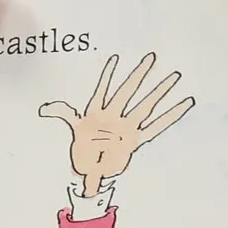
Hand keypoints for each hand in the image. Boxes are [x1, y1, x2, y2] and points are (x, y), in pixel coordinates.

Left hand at [40, 53, 195, 196]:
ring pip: (145, 106)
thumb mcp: (73, 128)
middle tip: (151, 57)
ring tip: (173, 76)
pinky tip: (184, 104)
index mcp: (97, 113)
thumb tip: (44, 109)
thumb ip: (62, 114)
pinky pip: (155, 128)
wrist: (91, 170)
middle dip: (138, 75)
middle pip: (128, 92)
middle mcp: (114, 117)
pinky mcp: (135, 140)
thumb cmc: (82, 149)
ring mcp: (126, 127)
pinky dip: (170, 116)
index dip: (107, 74)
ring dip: (158, 92)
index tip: (116, 58)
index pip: (102, 89)